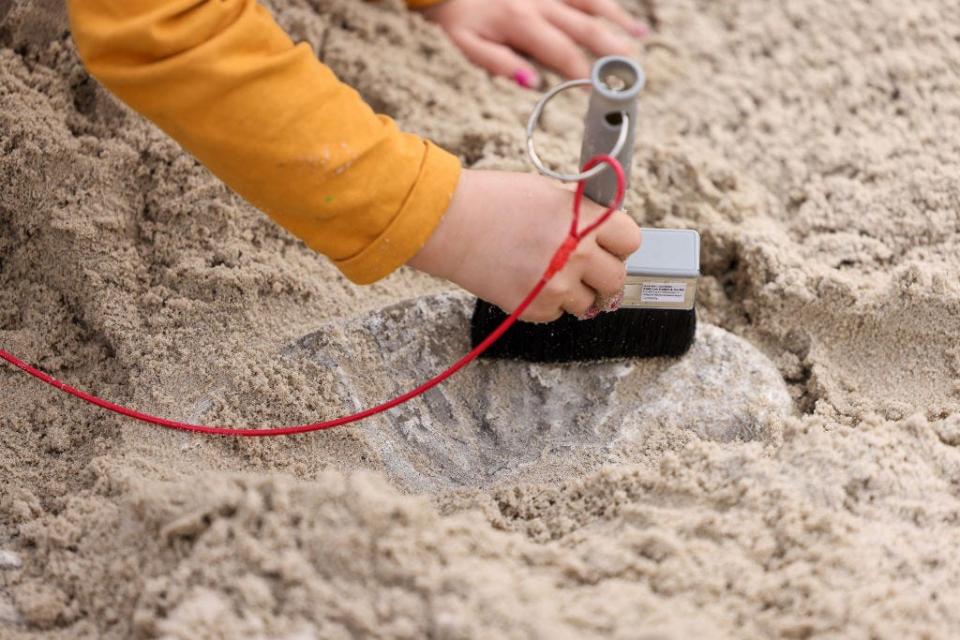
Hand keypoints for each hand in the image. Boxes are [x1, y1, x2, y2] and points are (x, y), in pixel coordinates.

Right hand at [408, 170, 641, 321]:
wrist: (450, 224)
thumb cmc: (493, 201)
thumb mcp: (547, 193)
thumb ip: (580, 214)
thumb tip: (601, 230)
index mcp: (585, 220)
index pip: (630, 240)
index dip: (619, 243)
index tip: (609, 245)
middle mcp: (577, 254)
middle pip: (615, 278)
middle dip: (603, 274)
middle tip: (586, 268)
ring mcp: (557, 285)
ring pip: (588, 303)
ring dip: (575, 292)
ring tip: (550, 274)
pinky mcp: (535, 308)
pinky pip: (557, 313)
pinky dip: (546, 302)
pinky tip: (527, 281)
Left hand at [421, 0, 646, 86]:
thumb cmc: (460, 17)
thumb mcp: (470, 46)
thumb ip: (501, 65)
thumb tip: (533, 84)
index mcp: (523, 23)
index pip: (563, 54)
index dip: (583, 74)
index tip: (600, 91)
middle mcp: (541, 2)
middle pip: (586, 28)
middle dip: (612, 50)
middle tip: (633, 70)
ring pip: (591, 3)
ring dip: (617, 19)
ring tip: (640, 36)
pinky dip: (602, 1)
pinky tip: (618, 10)